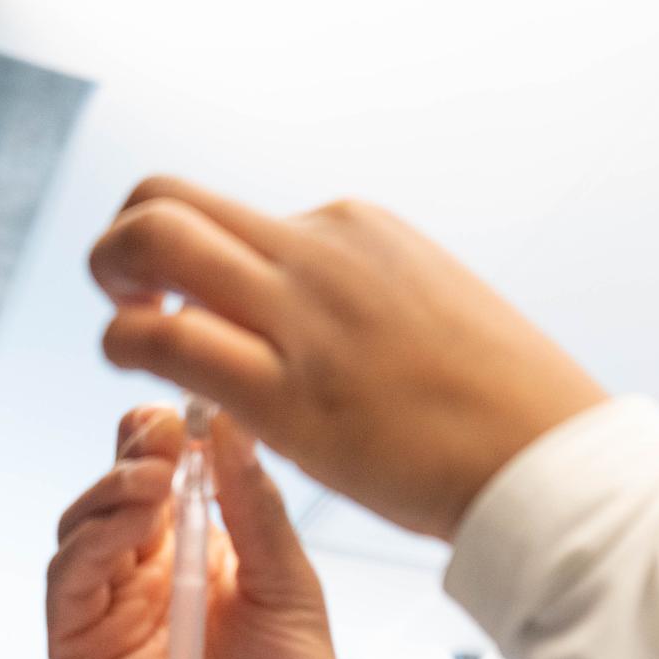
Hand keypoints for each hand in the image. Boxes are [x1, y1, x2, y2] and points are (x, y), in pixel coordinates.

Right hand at [50, 406, 347, 658]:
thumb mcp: (288, 585)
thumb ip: (254, 509)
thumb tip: (230, 424)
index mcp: (195, 551)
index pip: (160, 476)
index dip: (160, 440)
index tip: (184, 413)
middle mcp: (143, 574)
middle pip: (114, 494)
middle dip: (132, 456)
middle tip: (162, 430)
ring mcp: (107, 611)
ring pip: (81, 530)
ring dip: (110, 494)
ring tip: (152, 477)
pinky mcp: (78, 652)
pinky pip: (67, 585)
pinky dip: (90, 546)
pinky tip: (128, 522)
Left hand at [89, 178, 609, 540]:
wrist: (548, 461)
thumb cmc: (501, 406)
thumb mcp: (432, 309)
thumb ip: (360, 299)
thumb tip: (309, 320)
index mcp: (357, 229)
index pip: (239, 219)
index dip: (202, 268)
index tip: (210, 317)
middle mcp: (320, 250)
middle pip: (166, 198)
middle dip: (125, 242)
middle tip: (129, 299)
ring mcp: (300, 314)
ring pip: (150, 239)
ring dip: (111, 277)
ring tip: (128, 332)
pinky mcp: (285, 391)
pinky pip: (163, 338)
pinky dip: (124, 346)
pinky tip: (137, 378)